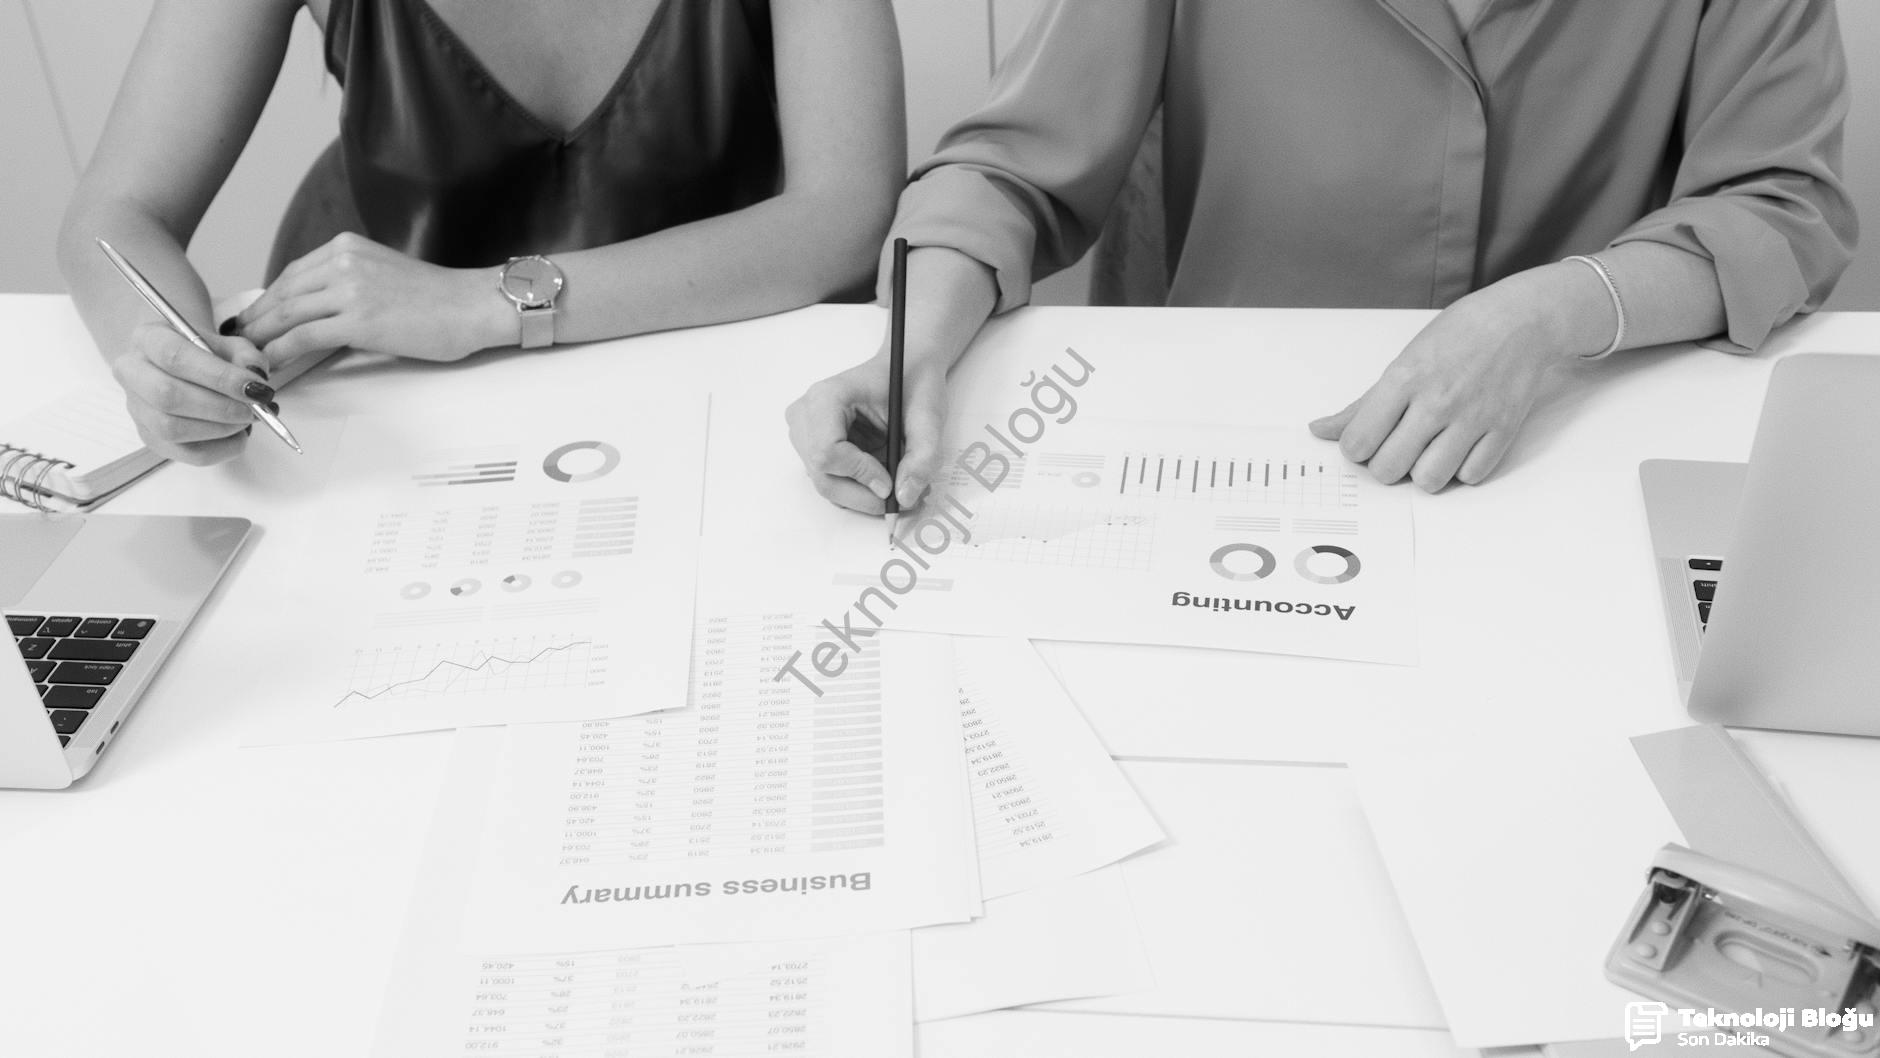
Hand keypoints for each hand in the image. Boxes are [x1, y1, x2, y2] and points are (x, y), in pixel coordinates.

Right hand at [112, 322, 271, 465]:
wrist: (184, 365)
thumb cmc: (207, 353)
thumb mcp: (229, 343)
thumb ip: (246, 356)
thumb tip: (256, 379)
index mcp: (147, 340)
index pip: (175, 357)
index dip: (219, 376)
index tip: (256, 388)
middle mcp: (132, 374)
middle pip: (167, 396)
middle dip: (220, 407)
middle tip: (254, 409)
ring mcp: (138, 410)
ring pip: (172, 429)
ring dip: (221, 429)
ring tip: (248, 419)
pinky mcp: (151, 438)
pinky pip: (186, 454)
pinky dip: (222, 449)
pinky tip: (239, 434)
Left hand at [235, 233, 510, 364]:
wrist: (473, 307)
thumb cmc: (439, 300)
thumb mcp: (385, 275)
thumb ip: (349, 283)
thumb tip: (319, 312)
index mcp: (348, 247)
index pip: (293, 274)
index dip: (268, 299)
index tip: (253, 317)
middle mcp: (343, 261)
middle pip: (283, 292)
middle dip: (255, 319)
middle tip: (235, 340)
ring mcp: (350, 289)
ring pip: (286, 314)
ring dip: (259, 337)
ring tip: (244, 356)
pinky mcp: (358, 319)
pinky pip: (303, 336)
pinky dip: (279, 351)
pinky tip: (269, 362)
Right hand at [785, 352, 948, 514]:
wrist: (906, 368)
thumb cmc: (912, 382)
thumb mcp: (928, 416)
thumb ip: (922, 457)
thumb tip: (905, 496)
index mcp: (827, 397)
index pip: (827, 451)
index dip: (860, 474)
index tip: (890, 484)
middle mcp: (806, 415)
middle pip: (822, 475)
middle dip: (861, 495)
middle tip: (897, 499)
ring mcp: (805, 433)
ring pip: (825, 483)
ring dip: (861, 494)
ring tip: (894, 483)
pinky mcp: (813, 447)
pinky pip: (830, 481)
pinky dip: (857, 489)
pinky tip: (880, 477)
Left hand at [1309, 265, 1608, 490]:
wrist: (1521, 320)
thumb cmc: (1460, 335)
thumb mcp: (1403, 360)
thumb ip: (1362, 404)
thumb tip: (1321, 431)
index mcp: (1405, 379)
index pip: (1358, 442)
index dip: (1356, 448)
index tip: (1366, 441)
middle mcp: (1437, 402)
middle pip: (1388, 469)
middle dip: (1385, 466)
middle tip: (1396, 448)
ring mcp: (1472, 418)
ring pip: (1429, 480)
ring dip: (1422, 473)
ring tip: (1427, 451)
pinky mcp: (1502, 431)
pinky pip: (1470, 477)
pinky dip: (1460, 470)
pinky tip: (1458, 448)